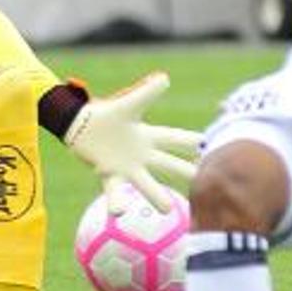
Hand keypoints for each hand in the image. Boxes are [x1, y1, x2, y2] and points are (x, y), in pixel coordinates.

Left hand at [61, 71, 201, 213]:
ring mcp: (126, 166)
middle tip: (203, 181)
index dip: (191, 141)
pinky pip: (114, 189)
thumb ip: (147, 93)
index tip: (211, 146)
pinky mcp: (108, 173)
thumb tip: (166, 78)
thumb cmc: (106, 113)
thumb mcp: (129, 104)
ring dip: (155, 195)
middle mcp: (141, 154)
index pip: (174, 138)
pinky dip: (116, 201)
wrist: (80, 125)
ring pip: (145, 182)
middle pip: (167, 164)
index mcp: (147, 136)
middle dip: (185, 172)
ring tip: (167, 210)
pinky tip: (118, 212)